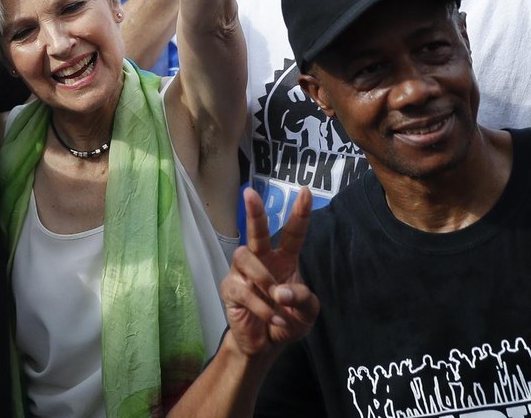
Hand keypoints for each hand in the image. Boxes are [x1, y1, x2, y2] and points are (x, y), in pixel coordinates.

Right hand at [221, 189, 318, 360]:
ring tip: (277, 301)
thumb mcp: (307, 313)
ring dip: (264, 279)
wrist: (264, 345)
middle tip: (249, 194)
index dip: (299, 213)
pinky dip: (262, 307)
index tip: (305, 191)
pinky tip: (273, 318)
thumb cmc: (286, 321)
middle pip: (256, 232)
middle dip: (254, 213)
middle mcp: (261, 261)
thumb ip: (303, 299)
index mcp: (283, 261)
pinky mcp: (230, 289)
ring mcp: (242, 274)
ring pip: (246, 258)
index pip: (292, 234)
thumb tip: (281, 292)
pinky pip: (243, 290)